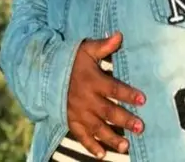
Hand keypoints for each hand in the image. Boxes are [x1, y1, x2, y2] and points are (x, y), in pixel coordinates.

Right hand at [66, 33, 145, 156]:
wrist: (42, 74)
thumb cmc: (69, 61)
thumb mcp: (85, 50)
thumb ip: (103, 46)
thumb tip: (120, 35)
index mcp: (93, 81)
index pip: (113, 89)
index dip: (128, 94)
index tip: (142, 99)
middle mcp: (86, 99)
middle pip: (108, 111)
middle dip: (125, 120)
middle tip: (140, 127)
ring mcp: (78, 112)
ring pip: (97, 128)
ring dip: (111, 137)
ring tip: (126, 146)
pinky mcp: (70, 121)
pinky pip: (81, 136)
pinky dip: (91, 146)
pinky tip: (102, 154)